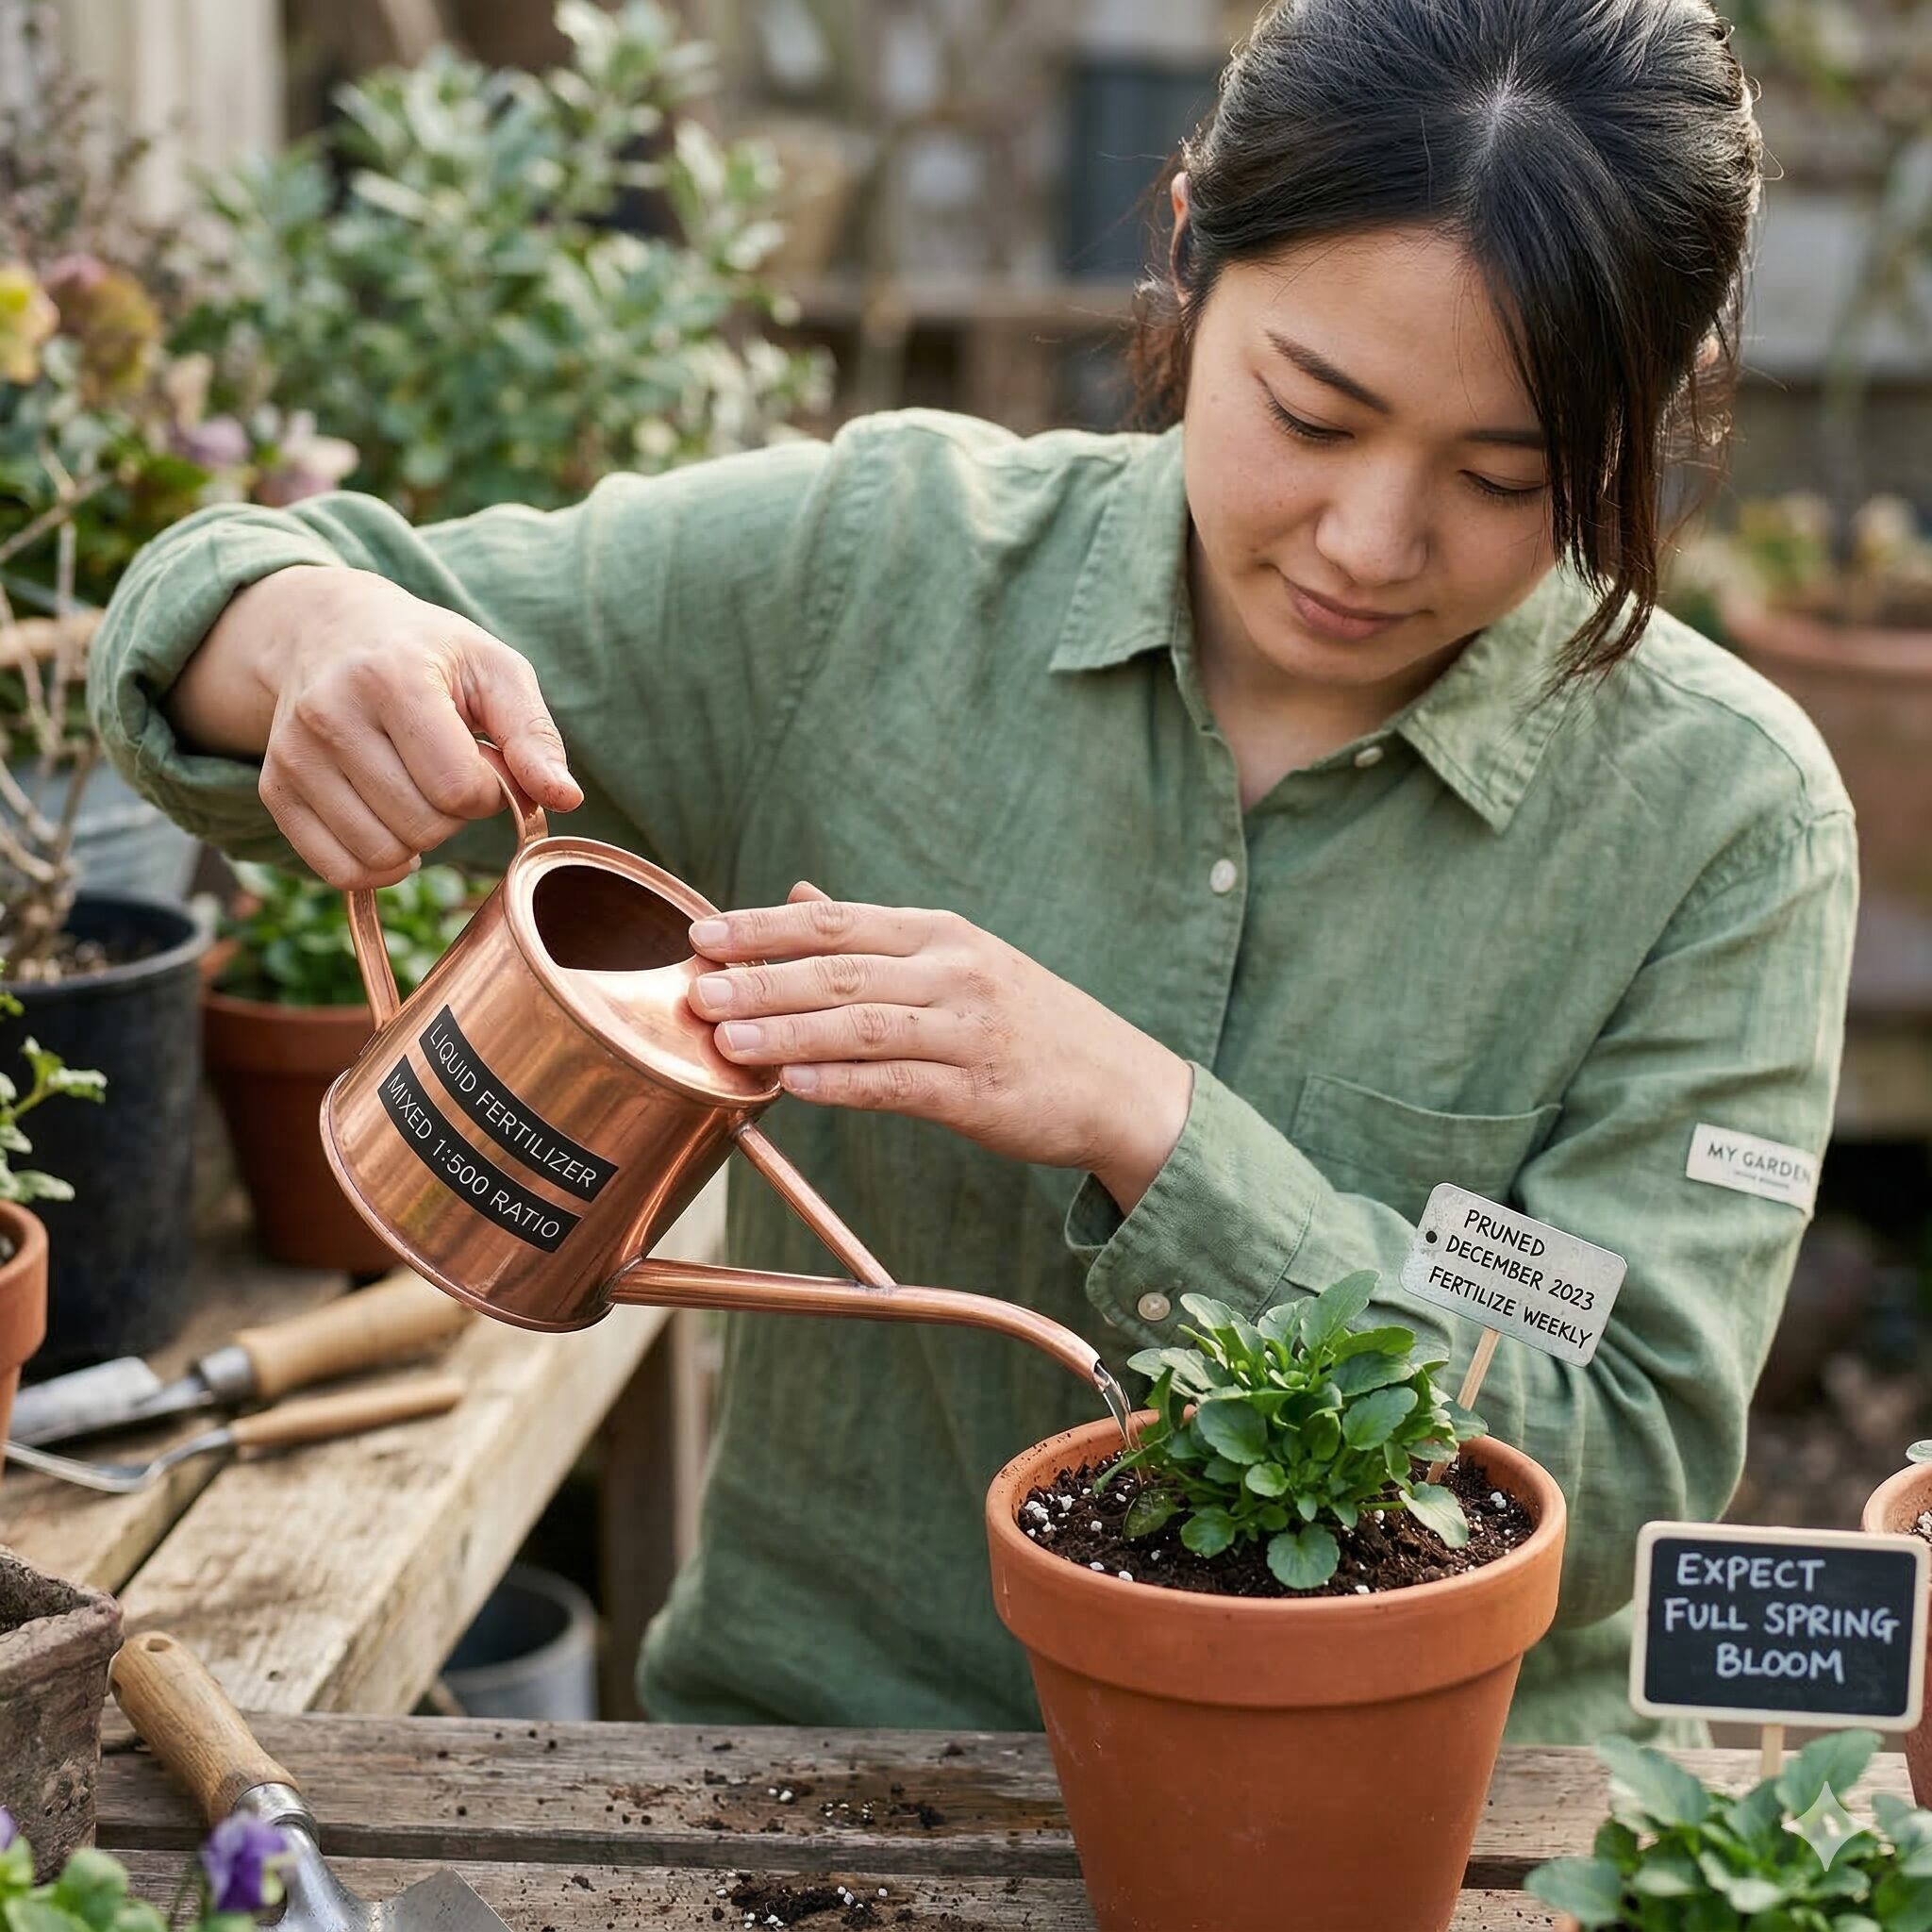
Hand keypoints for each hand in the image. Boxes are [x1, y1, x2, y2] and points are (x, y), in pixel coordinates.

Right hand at [171, 565, 582, 888]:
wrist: (330, 632)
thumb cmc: (430, 656)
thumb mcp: (495, 671)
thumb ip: (533, 734)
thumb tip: (566, 799)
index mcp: (390, 678)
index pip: (460, 788)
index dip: (491, 790)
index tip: (485, 761)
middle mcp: (328, 715)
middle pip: (422, 826)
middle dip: (454, 813)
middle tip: (447, 772)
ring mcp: (293, 755)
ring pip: (381, 854)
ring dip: (418, 839)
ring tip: (416, 788)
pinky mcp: (275, 789)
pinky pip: (338, 871)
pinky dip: (378, 864)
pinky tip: (389, 822)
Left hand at [687, 883, 1193, 1209]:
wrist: (1118, 1084)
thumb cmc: (1027, 1021)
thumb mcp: (959, 958)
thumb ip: (875, 936)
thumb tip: (798, 895)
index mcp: (941, 933)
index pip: (838, 922)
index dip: (766, 928)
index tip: (704, 938)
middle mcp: (953, 972)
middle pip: (840, 970)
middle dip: (761, 980)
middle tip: (699, 991)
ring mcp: (967, 1030)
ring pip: (860, 1025)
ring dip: (786, 1031)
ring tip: (725, 1040)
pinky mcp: (976, 1092)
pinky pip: (895, 1084)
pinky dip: (839, 1083)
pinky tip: (791, 1084)